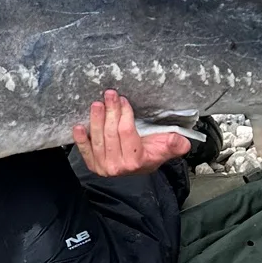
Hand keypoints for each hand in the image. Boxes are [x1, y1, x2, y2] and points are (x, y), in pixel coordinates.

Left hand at [73, 91, 190, 176]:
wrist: (138, 168)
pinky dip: (79, 139)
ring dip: (95, 119)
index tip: (124, 100)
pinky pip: (84, 151)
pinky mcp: (93, 166)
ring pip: (97, 139)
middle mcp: (118, 166)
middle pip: (110, 133)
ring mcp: (104, 167)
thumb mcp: (166, 148)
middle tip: (109, 94)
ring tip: (97, 104)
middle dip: (110, 111)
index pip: (126, 132)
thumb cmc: (151, 154)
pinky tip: (77, 126)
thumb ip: (175, 144)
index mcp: (136, 161)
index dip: (124, 114)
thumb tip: (184, 141)